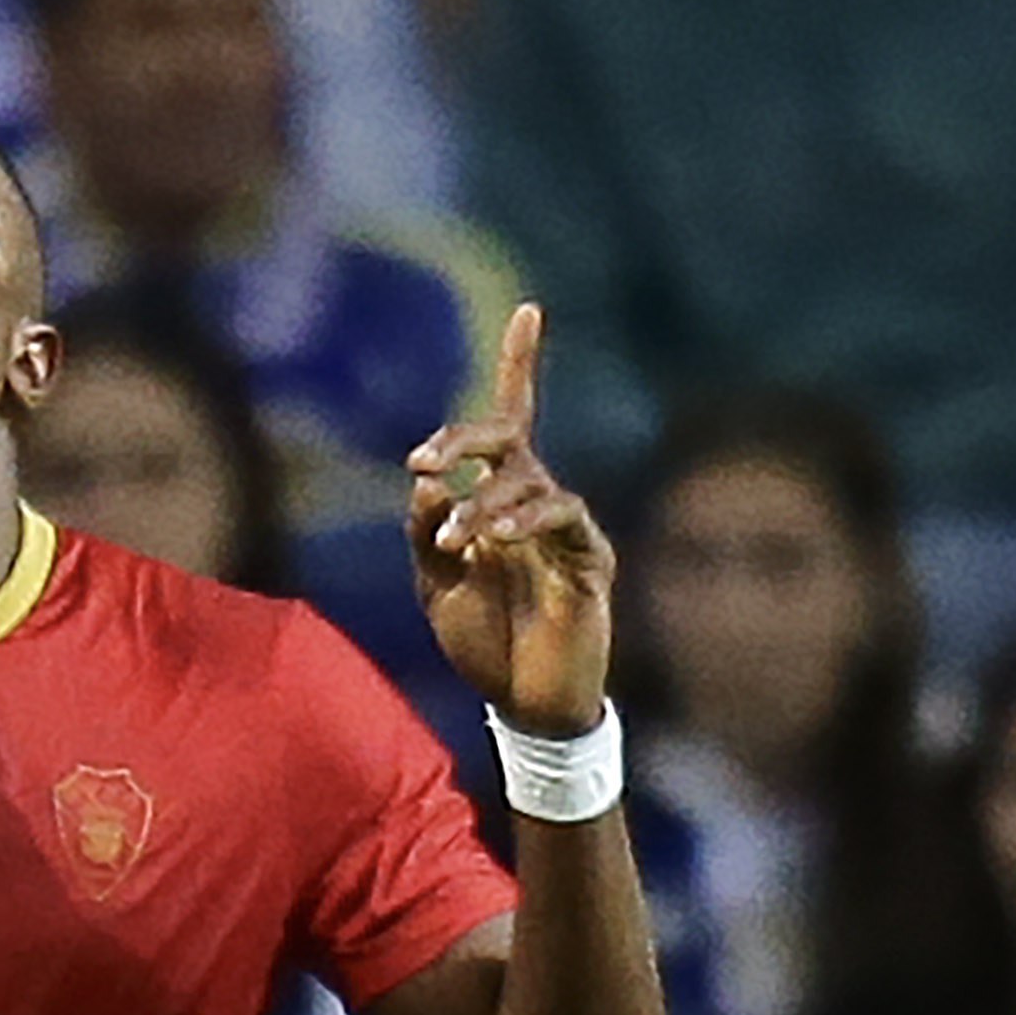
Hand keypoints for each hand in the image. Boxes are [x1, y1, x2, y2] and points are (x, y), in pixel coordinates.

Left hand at [405, 304, 612, 731]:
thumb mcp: (434, 586)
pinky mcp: (591, 560)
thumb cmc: (484, 643)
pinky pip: (562, 519)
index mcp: (498, 499)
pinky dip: (525, 522)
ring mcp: (565, 529)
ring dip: (481, 508)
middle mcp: (534, 502)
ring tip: (455, 544)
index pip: (509, 420)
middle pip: (509, 438)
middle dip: (465, 438)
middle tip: (425, 461)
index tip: (531, 307)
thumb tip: (427, 479)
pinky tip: (496, 540)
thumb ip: (424, 533)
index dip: (522, 362)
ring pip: (525, 483)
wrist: (527, 706)